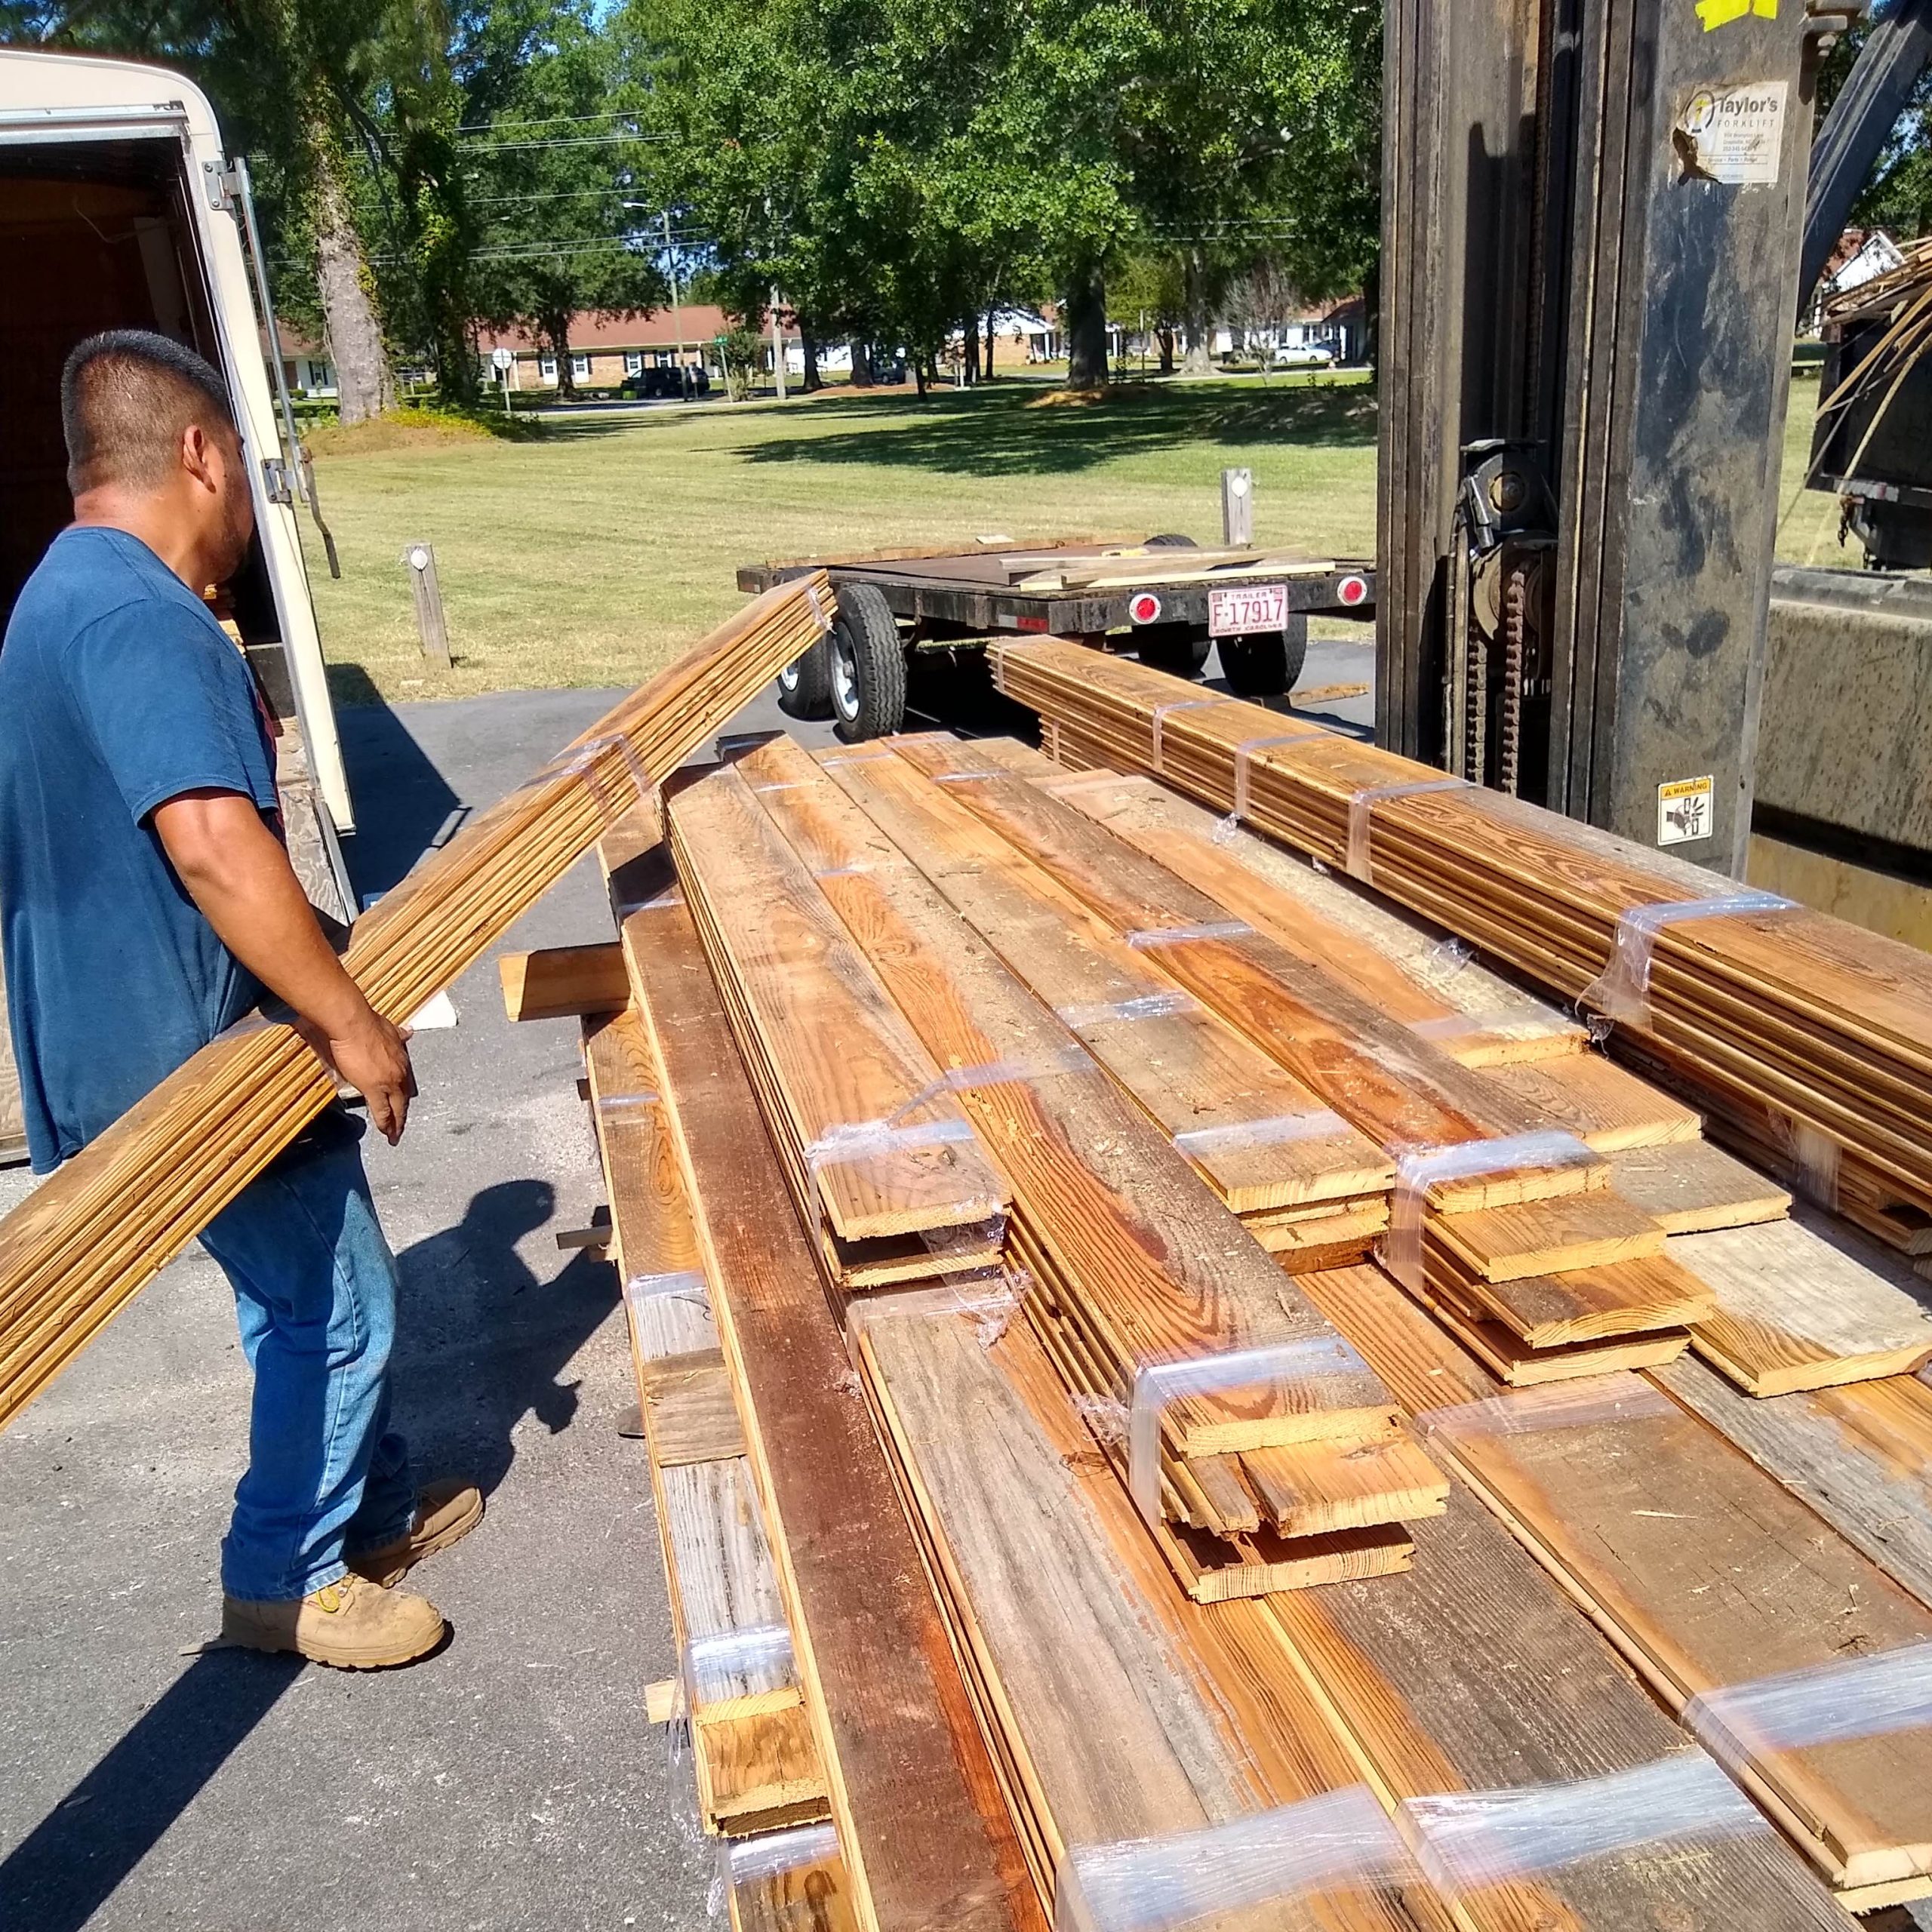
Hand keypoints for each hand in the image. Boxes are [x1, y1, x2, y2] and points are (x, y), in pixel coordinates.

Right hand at [299, 1006, 416, 1142]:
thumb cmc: (366, 1022)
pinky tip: (388, 1133)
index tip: (404, 1102)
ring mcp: (389, 1081)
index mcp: (401, 1057)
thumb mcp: (390, 1027)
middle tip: (402, 1125)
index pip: (405, 1081)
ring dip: (397, 1122)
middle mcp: (400, 1071)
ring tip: (396, 1135)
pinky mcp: (374, 1088)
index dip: (404, 1093)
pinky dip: (386, 1124)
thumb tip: (409, 1031)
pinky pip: (382, 1111)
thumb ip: (399, 1034)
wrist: (354, 1023)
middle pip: (404, 1097)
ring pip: (397, 1107)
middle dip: (403, 1112)